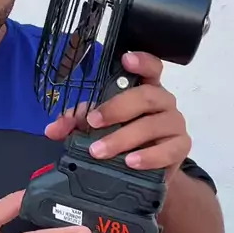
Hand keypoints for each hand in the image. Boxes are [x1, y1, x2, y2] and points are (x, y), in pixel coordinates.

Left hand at [45, 51, 190, 182]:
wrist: (146, 173)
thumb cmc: (123, 140)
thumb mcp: (97, 127)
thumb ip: (75, 123)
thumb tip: (53, 128)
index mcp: (145, 88)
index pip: (151, 67)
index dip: (142, 60)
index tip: (126, 59)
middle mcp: (163, 102)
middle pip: (146, 96)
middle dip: (117, 108)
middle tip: (93, 122)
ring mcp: (174, 124)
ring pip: (153, 124)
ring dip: (124, 138)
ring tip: (101, 152)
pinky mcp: (180, 148)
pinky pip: (168, 150)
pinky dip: (148, 156)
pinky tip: (131, 161)